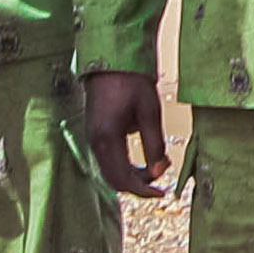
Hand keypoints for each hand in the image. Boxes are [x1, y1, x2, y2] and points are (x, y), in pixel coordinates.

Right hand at [73, 66, 173, 197]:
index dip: (143, 190)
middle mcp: (95, 142)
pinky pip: (107, 160)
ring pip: (110, 171)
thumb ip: (155, 145)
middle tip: (160, 182)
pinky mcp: (94, 132)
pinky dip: (124, 166)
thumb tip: (160, 171)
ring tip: (154, 167)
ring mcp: (92, 137)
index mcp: (107, 138)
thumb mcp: (150, 112)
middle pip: (114, 180)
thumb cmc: (131, 81)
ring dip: (131, 176)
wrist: (110, 59)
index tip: (162, 193)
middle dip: (138, 185)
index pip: (123, 179)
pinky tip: (141, 159)